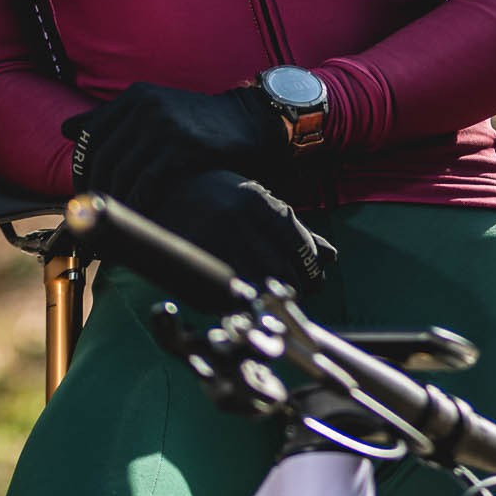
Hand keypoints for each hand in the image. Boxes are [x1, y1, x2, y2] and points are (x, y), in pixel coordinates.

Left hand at [67, 81, 287, 204]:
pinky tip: (138, 213)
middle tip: (94, 212)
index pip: (91, 134)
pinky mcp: (182, 147)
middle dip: (94, 188)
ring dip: (115, 199)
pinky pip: (148, 181)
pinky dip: (139, 201)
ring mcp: (164, 125)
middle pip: (103, 155)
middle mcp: (145, 106)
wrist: (246, 121)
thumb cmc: (196, 120)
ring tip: (114, 218)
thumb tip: (67, 128)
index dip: (82, 166)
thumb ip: (110, 117)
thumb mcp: (152, 108)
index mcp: (134, 96)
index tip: (83, 190)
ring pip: (123, 170)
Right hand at [142, 169, 336, 293]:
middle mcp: (237, 225)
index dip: (311, 269)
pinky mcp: (196, 269)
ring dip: (272, 299)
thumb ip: (296, 230)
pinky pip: (230, 298)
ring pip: (260, 289)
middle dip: (297, 287)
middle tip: (295, 290)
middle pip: (284, 272)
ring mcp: (214, 248)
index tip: (313, 278)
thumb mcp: (259, 202)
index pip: (300, 248)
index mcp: (257, 203)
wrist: (164, 192)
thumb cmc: (220, 197)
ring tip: (273, 296)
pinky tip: (245, 296)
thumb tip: (331, 258)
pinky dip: (244, 303)